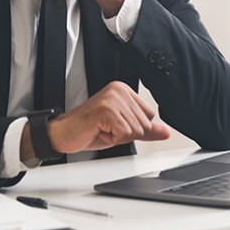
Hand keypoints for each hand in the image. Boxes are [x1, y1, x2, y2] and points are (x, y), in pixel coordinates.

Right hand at [47, 81, 170, 153]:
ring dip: (118, 137)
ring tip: (102, 129)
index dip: (133, 128)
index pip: (150, 115)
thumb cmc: (89, 129)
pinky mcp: (106, 110)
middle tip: (106, 128)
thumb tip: (165, 132)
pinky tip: (99, 131)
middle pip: (144, 124)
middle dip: (126, 134)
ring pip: (135, 131)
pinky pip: (124, 134)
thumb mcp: (122, 129)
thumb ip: (144, 129)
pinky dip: (111, 140)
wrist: (63, 133)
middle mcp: (119, 90)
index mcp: (124, 90)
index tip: (114, 125)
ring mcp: (112, 99)